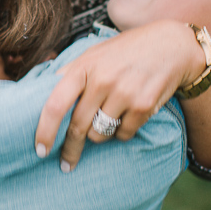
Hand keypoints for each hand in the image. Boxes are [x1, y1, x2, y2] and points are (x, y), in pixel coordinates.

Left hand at [35, 20, 202, 170]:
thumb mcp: (94, 53)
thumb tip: (41, 92)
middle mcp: (102, 80)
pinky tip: (126, 116)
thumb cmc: (127, 50)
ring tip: (106, 121)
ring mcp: (124, 94)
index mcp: (84, 67)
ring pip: (99, 135)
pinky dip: (121, 132)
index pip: (55, 104)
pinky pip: (122, 135)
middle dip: (70, 149)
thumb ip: (71, 73)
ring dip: (98, 135)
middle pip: (77, 127)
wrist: (170, 46)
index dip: (45, 131)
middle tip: (66, 163)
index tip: (40, 149)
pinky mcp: (143, 106)